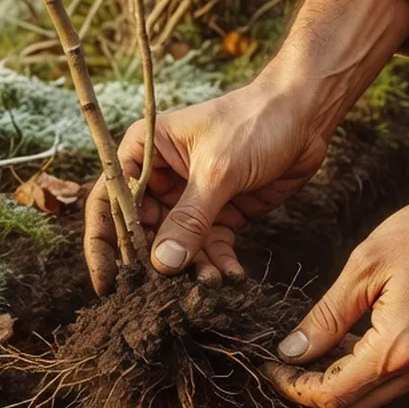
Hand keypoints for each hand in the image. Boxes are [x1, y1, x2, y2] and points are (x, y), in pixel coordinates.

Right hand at [82, 81, 328, 293]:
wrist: (305, 114)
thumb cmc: (254, 121)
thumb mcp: (217, 170)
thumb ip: (189, 219)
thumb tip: (162, 264)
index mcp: (143, 152)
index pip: (109, 201)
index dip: (103, 243)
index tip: (106, 281)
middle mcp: (160, 177)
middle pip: (142, 231)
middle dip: (154, 263)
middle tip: (163, 293)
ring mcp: (189, 198)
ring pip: (177, 246)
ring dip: (191, 268)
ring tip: (210, 283)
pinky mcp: (218, 213)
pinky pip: (209, 248)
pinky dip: (218, 264)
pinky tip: (232, 276)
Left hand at [264, 187, 408, 407]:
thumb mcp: (364, 267)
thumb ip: (326, 317)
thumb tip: (292, 351)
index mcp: (399, 349)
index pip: (333, 394)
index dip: (296, 387)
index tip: (273, 368)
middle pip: (354, 406)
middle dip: (315, 389)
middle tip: (289, 361)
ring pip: (377, 396)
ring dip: (344, 380)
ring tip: (319, 346)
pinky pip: (402, 381)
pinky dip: (373, 371)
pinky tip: (356, 339)